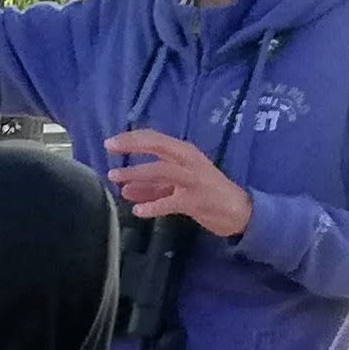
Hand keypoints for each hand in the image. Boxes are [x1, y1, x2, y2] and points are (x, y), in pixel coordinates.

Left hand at [103, 127, 251, 240]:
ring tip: (117, 180)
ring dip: (137, 175)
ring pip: (162, 171)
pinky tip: (138, 211)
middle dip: (132, 145)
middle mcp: (190, 161)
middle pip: (158, 147)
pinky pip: (170, 202)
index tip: (110, 141)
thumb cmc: (207, 192)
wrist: (239, 211)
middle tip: (109, 146)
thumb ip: (152, 186)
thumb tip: (125, 188)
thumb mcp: (179, 185)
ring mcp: (193, 180)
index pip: (156, 138)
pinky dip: (153, 206)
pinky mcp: (196, 201)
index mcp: (186, 153)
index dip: (132, 138)